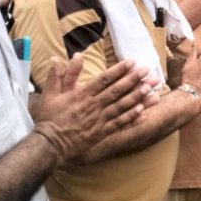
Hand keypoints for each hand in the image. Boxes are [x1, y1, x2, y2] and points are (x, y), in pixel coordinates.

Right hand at [33, 55, 154, 159]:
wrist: (49, 144)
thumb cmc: (50, 118)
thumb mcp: (51, 93)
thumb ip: (61, 74)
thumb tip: (73, 56)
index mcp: (81, 95)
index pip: (104, 79)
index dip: (119, 70)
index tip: (132, 62)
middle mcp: (93, 106)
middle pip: (117, 91)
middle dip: (133, 80)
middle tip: (148, 71)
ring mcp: (98, 120)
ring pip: (121, 107)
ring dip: (138, 97)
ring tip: (152, 89)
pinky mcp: (101, 133)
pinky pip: (119, 124)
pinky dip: (131, 118)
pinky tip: (144, 111)